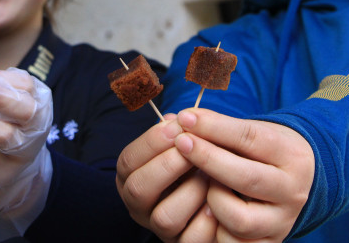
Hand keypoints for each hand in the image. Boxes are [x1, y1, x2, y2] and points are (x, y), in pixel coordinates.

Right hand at [116, 116, 216, 241]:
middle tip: (193, 149)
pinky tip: (220, 200)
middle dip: (168, 165)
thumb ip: (178, 132)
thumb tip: (180, 117)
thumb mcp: (181, 144)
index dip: (151, 142)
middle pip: (138, 189)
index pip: (128, 160)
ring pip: (164, 217)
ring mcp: (159, 229)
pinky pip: (191, 239)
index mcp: (132, 175)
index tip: (177, 126)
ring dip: (191, 191)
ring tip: (211, 175)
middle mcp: (139, 205)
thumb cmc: (195, 161)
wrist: (220, 193)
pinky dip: (208, 219)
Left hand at [174, 109, 314, 242]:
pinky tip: (209, 211)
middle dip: (207, 158)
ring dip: (213, 199)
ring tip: (204, 184)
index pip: (250, 138)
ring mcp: (281, 222)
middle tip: (181, 142)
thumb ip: (221, 127)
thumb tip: (181, 121)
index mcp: (290, 155)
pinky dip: (216, 230)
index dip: (214, 127)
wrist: (298, 182)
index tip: (186, 118)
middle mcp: (292, 191)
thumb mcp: (254, 133)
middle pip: (246, 178)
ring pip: (239, 219)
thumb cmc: (264, 152)